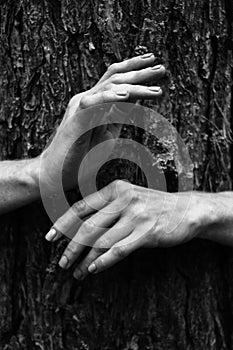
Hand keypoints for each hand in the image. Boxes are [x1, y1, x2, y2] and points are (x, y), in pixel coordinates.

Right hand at [39, 54, 164, 191]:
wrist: (57, 175)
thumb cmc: (82, 157)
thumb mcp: (108, 132)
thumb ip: (119, 116)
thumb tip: (135, 102)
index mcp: (94, 102)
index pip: (114, 79)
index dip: (134, 69)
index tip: (154, 63)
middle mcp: (86, 100)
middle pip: (114, 78)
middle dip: (139, 72)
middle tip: (161, 69)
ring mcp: (80, 108)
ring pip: (108, 88)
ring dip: (134, 86)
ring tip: (155, 90)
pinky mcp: (75, 121)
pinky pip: (93, 104)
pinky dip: (110, 98)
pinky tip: (127, 95)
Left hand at [46, 180, 207, 278]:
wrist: (186, 210)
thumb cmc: (153, 206)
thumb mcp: (129, 198)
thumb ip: (108, 208)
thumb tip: (81, 229)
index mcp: (115, 189)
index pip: (81, 207)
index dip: (62, 224)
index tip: (50, 238)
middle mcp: (123, 200)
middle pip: (88, 226)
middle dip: (71, 247)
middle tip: (62, 263)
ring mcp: (136, 216)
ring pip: (102, 241)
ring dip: (86, 260)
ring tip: (77, 272)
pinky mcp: (147, 232)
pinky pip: (119, 250)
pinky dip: (104, 261)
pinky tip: (94, 269)